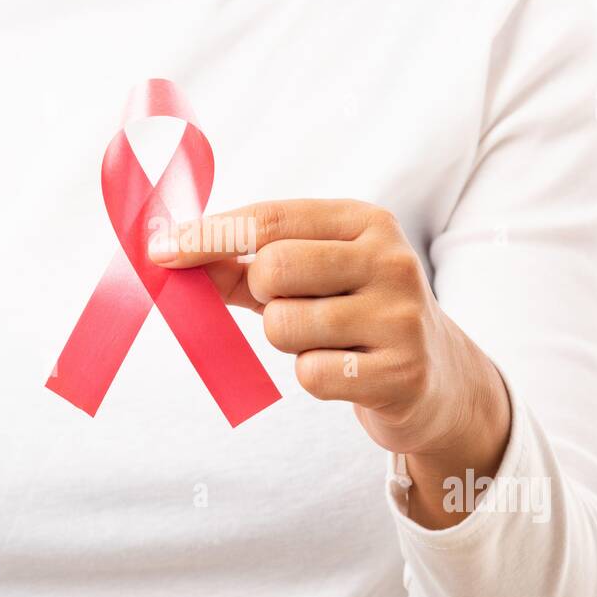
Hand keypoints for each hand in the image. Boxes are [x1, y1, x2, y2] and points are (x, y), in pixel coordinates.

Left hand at [149, 199, 510, 528]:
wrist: (437, 378)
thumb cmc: (352, 314)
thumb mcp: (311, 275)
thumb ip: (243, 264)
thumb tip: (168, 255)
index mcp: (366, 221)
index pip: (270, 218)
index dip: (208, 234)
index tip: (159, 249)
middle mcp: (391, 260)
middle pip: (273, 269)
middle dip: (261, 294)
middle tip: (287, 305)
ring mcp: (401, 317)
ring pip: (283, 326)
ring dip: (287, 340)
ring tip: (325, 340)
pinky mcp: (400, 373)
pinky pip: (310, 374)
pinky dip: (313, 376)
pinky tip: (346, 370)